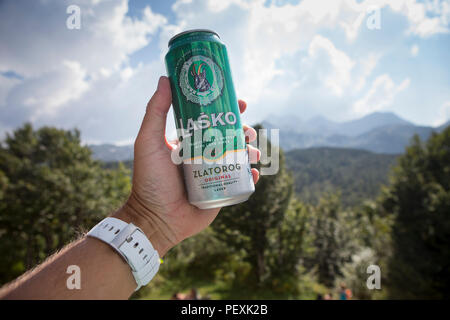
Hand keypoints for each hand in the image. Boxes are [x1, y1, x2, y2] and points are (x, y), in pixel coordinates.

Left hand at [113, 76, 259, 256]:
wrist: (155, 219)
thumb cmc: (149, 181)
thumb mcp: (149, 142)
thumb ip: (155, 111)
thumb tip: (165, 78)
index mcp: (189, 142)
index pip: (213, 120)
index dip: (228, 110)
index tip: (241, 102)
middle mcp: (203, 155)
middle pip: (231, 137)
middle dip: (245, 131)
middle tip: (248, 131)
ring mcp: (213, 174)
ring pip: (240, 158)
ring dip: (252, 152)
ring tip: (253, 153)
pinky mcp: (221, 192)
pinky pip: (241, 182)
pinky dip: (251, 176)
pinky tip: (254, 173)